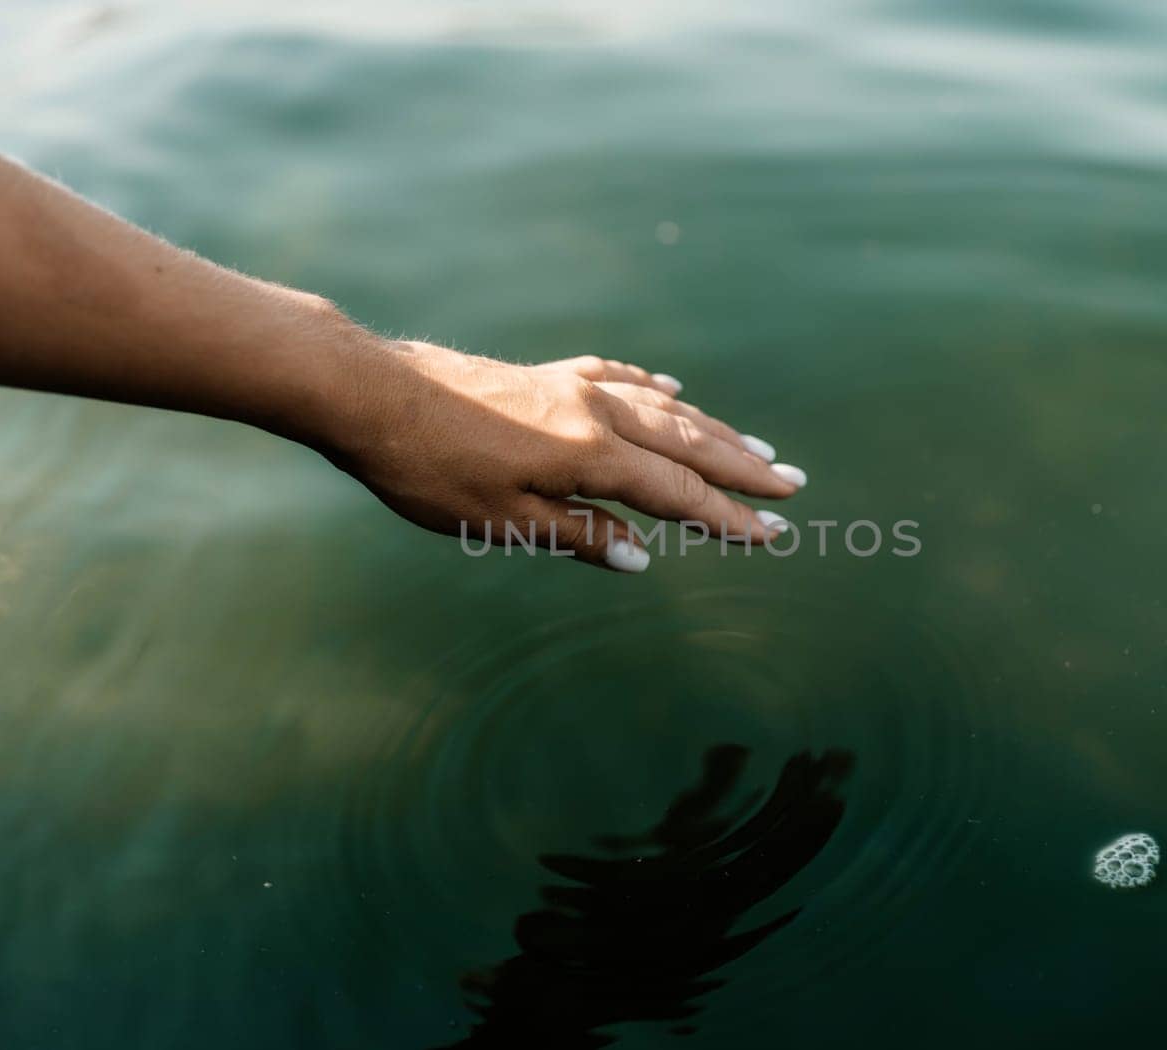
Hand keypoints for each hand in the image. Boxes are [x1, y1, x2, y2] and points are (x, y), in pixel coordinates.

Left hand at [325, 341, 806, 571]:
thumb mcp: (503, 520)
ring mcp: (571, 387)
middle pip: (687, 443)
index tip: (772, 535)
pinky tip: (672, 388)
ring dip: (713, 429)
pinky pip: (619, 378)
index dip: (727, 517)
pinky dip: (655, 389)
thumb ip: (579, 536)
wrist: (373, 394)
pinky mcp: (546, 375)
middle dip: (743, 467)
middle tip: (793, 485)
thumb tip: (642, 557)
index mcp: (589, 454)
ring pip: (662, 408)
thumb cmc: (429, 468)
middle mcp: (594, 412)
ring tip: (755, 446)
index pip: (677, 493)